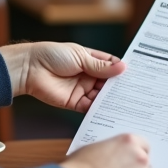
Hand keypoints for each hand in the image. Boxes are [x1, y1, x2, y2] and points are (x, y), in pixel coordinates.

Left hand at [0, 42, 124, 110]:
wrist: (30, 69)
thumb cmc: (52, 55)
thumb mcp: (80, 56)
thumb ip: (100, 66)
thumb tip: (122, 67)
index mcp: (91, 60)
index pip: (111, 65)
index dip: (122, 70)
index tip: (137, 75)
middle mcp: (89, 75)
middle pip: (109, 83)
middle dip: (120, 87)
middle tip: (136, 93)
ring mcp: (83, 89)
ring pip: (102, 97)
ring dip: (112, 100)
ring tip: (127, 105)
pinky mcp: (75, 103)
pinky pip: (90, 108)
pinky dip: (99, 111)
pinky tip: (110, 112)